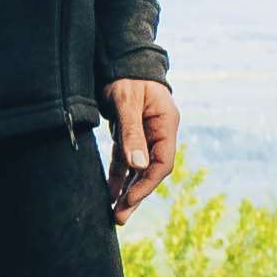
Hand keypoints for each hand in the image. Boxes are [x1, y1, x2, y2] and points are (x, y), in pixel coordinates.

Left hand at [102, 78, 179, 220]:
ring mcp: (145, 136)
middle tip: (120, 217)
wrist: (120, 59)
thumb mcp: (127, 102)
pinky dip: (118, 178)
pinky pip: (126, 162)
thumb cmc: (126, 77)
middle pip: (151, 172)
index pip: (162, 163)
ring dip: (127, 191)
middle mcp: (159, 133)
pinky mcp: (130, 136)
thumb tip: (139, 167)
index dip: (147, 184)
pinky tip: (110, 195)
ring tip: (115, 214)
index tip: (129, 199)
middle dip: (137, 195)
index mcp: (166, 125)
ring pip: (138, 170)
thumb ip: (132, 134)